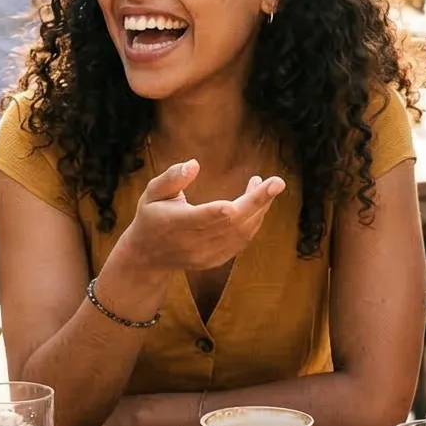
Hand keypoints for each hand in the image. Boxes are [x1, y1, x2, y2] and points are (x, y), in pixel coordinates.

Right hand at [110, 160, 282, 280]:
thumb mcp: (152, 192)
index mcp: (175, 223)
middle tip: (277, 182)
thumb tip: (194, 164)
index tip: (253, 187)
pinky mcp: (215, 260)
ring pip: (241, 233)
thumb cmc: (151, 216)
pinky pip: (241, 241)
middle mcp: (192, 242)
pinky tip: (258, 204)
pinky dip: (254, 222)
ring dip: (259, 209)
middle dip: (258, 201)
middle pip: (232, 223)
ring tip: (268, 187)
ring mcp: (206, 254)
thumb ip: (172, 178)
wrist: (147, 257)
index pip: (206, 215)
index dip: (231, 203)